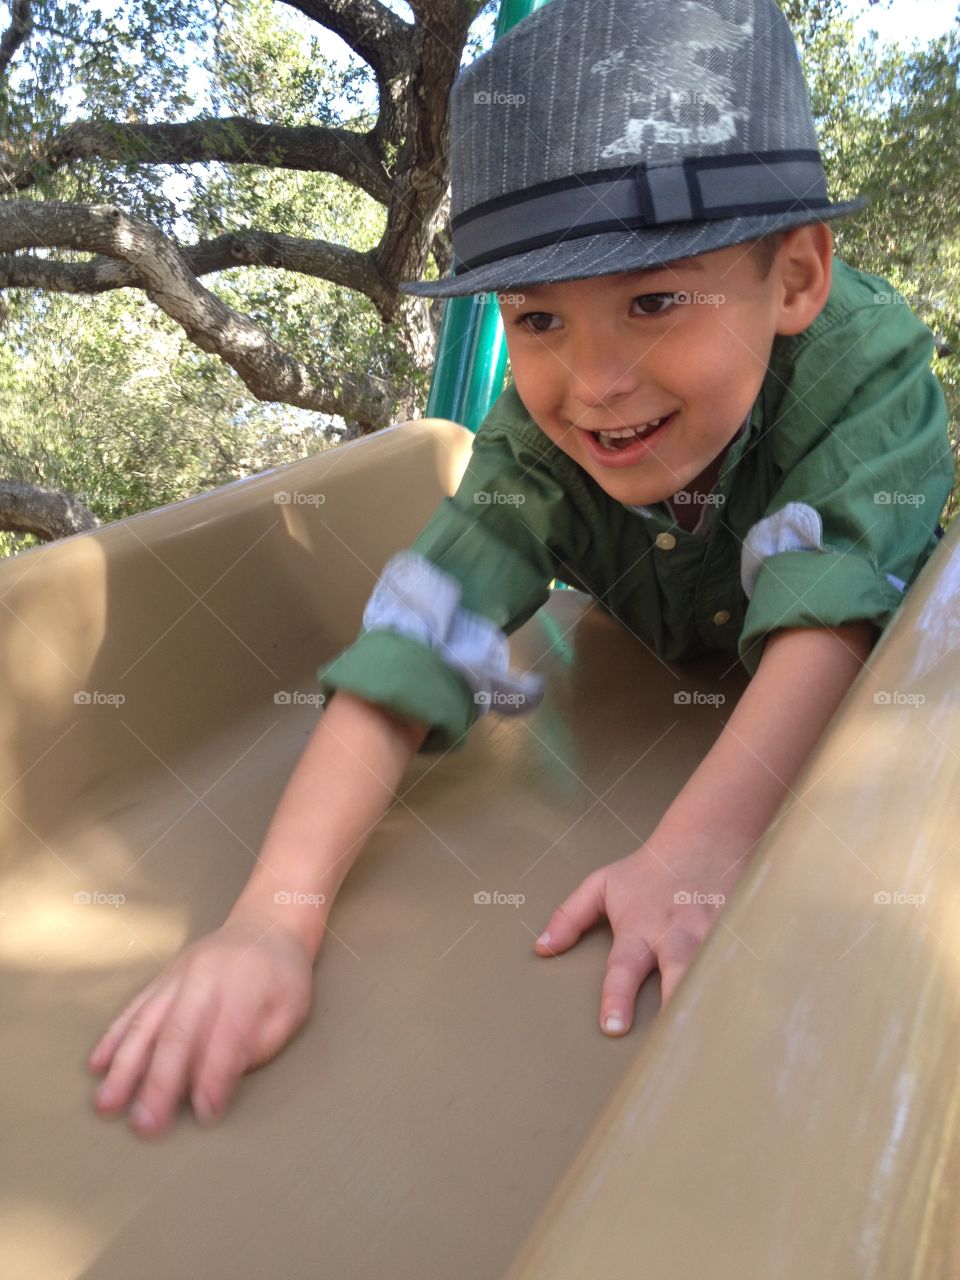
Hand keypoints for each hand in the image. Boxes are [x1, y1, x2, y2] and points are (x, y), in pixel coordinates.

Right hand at [88, 912, 313, 1136]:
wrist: (265, 924)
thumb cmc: (282, 975)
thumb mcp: (291, 1008)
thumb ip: (262, 1043)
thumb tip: (223, 1078)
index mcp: (245, 983)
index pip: (227, 1037)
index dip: (214, 1078)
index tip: (205, 1113)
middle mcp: (206, 976)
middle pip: (178, 1032)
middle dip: (159, 1082)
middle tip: (146, 1124)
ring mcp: (179, 975)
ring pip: (147, 1021)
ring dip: (125, 1066)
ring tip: (107, 1103)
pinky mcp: (163, 977)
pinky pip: (135, 1007)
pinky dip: (115, 1037)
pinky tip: (99, 1064)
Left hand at [533, 833, 749, 1030]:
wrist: (703, 840)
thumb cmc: (648, 870)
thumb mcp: (601, 886)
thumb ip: (570, 917)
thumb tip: (541, 947)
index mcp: (640, 929)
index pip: (624, 968)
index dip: (617, 998)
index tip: (612, 1028)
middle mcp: (677, 936)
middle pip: (679, 972)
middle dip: (676, 1005)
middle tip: (672, 1042)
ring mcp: (712, 937)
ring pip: (715, 972)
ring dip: (714, 1001)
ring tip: (717, 1039)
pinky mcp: (739, 936)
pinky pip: (744, 967)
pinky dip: (746, 987)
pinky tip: (752, 1016)